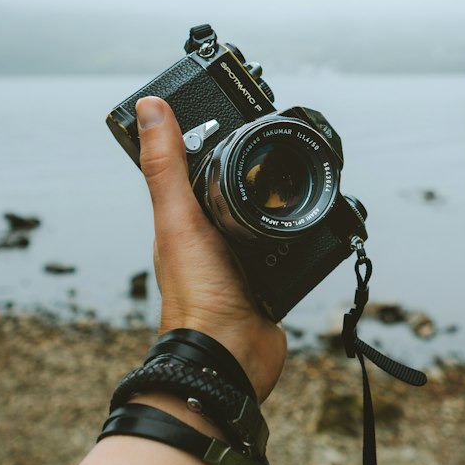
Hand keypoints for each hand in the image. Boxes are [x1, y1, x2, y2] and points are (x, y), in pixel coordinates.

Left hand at [136, 97, 286, 402]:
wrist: (232, 356)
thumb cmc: (197, 294)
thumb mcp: (179, 218)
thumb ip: (167, 165)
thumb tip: (148, 108)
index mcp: (183, 220)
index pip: (193, 167)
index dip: (207, 139)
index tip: (228, 110)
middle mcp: (211, 237)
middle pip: (235, 189)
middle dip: (254, 169)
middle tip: (274, 142)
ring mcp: (243, 259)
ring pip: (266, 216)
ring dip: (281, 202)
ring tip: (298, 178)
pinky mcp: (273, 279)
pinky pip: (291, 246)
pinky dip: (303, 233)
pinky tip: (315, 222)